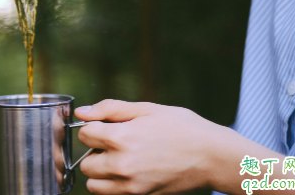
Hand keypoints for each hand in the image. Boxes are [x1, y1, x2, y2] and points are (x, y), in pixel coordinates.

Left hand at [74, 99, 245, 194]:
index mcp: (122, 138)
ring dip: (100, 172)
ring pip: (93, 184)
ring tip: (118, 159)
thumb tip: (81, 112)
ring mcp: (132, 186)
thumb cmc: (182, 127)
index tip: (104, 126)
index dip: (92, 127)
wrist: (213, 156)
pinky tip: (128, 171)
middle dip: (94, 152)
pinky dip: (112, 185)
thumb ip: (109, 109)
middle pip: (85, 163)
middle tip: (112, 143)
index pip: (84, 135)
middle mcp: (123, 165)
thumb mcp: (146, 109)